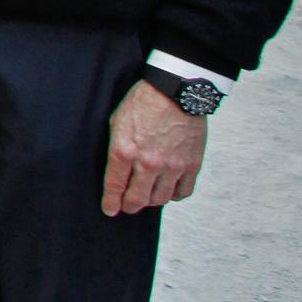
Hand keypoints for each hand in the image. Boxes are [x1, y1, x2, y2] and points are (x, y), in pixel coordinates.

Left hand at [102, 78, 207, 214]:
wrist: (175, 91)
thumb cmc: (142, 102)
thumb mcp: (117, 121)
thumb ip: (116, 149)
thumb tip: (114, 171)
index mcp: (124, 150)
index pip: (115, 186)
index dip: (111, 202)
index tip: (110, 210)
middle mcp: (148, 162)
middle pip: (138, 200)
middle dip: (129, 206)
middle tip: (127, 206)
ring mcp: (172, 165)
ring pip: (160, 199)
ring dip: (151, 201)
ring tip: (147, 195)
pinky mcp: (191, 165)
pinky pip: (183, 192)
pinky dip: (174, 195)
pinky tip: (168, 189)